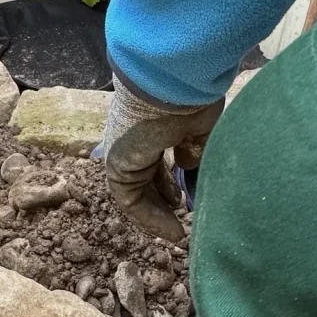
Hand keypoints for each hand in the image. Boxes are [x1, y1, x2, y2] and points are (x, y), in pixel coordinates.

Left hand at [102, 77, 222, 241]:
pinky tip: (173, 231)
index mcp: (149, 123)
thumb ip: (193, 148)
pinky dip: (151, 219)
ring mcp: (122, 152)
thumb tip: (187, 166)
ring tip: (179, 234)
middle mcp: (131, 139)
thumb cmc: (191, 97)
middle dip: (162, 201)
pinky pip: (131, 202)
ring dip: (157, 216)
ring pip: (136, 193)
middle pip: (144, 178)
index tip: (183, 197)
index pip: (154, 159)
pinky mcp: (117, 167)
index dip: (168, 181)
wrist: (172, 83)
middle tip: (180, 218)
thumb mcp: (199, 126)